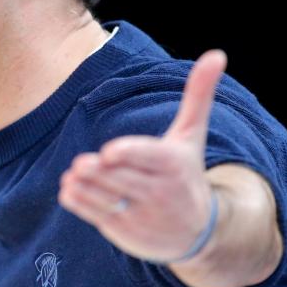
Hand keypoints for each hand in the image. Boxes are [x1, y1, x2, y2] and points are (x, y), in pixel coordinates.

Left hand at [58, 50, 225, 262]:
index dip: (129, 154)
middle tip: (80, 164)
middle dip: (99, 173)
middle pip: (124, 179)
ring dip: (85, 187)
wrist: (199, 233)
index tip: (108, 153)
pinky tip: (69, 190)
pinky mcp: (127, 233)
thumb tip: (217, 53)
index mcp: (175, 165)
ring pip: (108, 199)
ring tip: (71, 175)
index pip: (149, 158)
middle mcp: (162, 193)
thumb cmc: (187, 172)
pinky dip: (80, 203)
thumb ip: (198, 96)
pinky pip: (99, 217)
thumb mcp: (193, 136)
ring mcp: (144, 216)